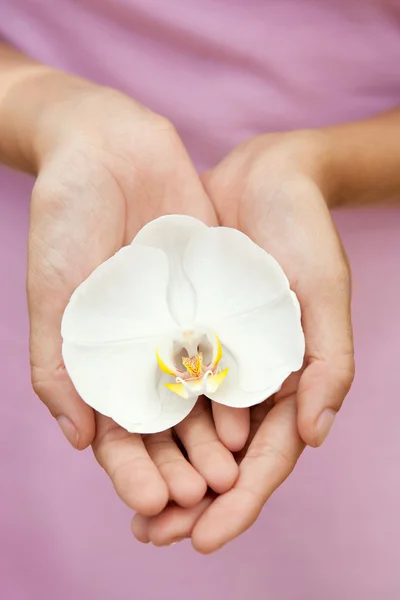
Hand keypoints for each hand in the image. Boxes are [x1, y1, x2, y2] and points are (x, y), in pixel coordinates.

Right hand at [28, 78, 248, 515]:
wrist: (108, 148)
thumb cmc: (64, 218)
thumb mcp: (52, 293)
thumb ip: (58, 366)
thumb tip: (78, 439)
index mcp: (99, 357)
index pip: (116, 431)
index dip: (132, 469)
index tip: (151, 501)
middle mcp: (142, 349)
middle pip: (164, 424)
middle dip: (180, 463)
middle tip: (201, 495)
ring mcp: (178, 325)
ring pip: (200, 395)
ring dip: (213, 436)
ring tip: (231, 471)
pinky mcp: (210, 296)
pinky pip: (226, 346)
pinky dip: (236, 382)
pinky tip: (252, 412)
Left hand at [131, 130, 354, 549]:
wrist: (263, 178)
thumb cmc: (304, 232)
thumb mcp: (325, 291)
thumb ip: (329, 361)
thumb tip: (315, 435)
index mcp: (291, 381)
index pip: (266, 459)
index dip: (239, 503)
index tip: (204, 539)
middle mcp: (250, 378)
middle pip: (221, 457)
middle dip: (191, 501)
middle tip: (153, 536)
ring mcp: (215, 357)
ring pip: (187, 429)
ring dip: (162, 469)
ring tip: (133, 505)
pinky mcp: (184, 331)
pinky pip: (162, 380)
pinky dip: (146, 415)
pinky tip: (118, 438)